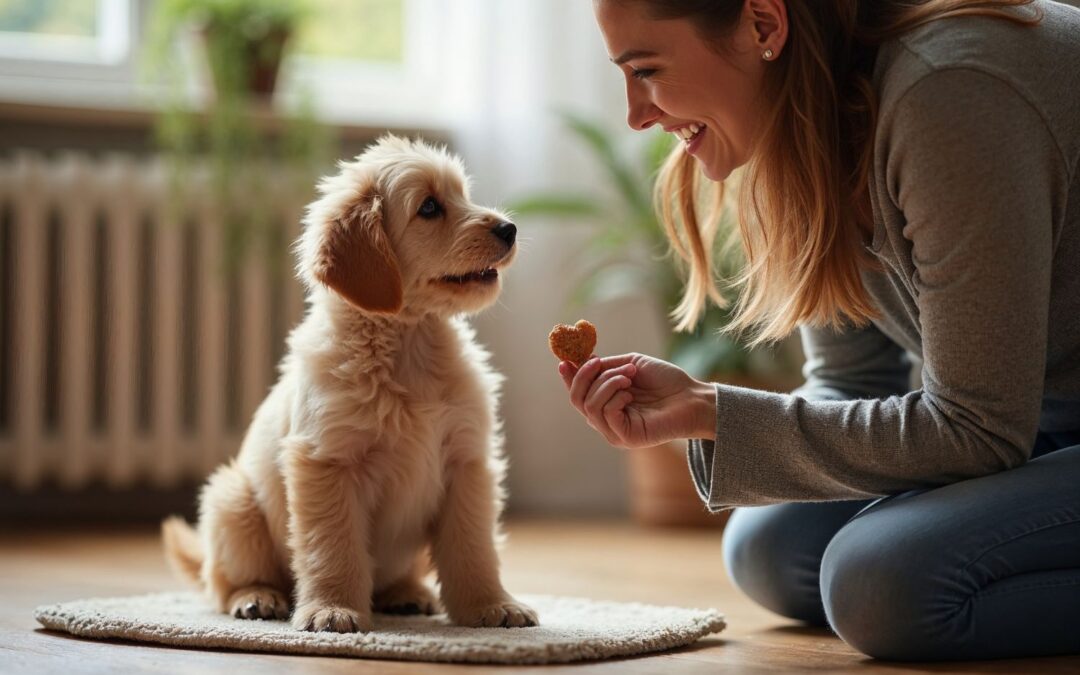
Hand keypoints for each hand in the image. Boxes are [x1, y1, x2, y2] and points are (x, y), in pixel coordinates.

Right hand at [557, 353, 715, 448]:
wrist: (691, 396)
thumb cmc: (666, 380)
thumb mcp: (631, 364)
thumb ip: (606, 366)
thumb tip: (580, 360)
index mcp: (607, 402)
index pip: (579, 394)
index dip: (569, 378)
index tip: (564, 361)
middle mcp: (607, 419)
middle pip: (577, 400)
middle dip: (584, 376)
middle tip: (598, 361)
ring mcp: (615, 431)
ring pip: (590, 406)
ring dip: (606, 383)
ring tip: (629, 375)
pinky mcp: (626, 438)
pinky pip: (606, 414)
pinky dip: (615, 397)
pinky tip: (631, 392)